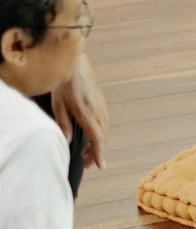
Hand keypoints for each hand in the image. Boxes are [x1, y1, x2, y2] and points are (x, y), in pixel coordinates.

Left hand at [51, 54, 108, 169]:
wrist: (75, 63)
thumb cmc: (63, 83)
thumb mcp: (57, 104)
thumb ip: (63, 123)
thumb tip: (66, 141)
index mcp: (86, 113)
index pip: (97, 138)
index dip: (99, 153)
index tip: (100, 166)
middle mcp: (98, 111)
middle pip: (102, 137)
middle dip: (96, 151)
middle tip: (86, 162)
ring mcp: (102, 106)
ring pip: (105, 130)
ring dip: (98, 142)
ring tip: (87, 150)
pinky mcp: (102, 102)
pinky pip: (105, 121)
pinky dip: (100, 132)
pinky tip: (91, 134)